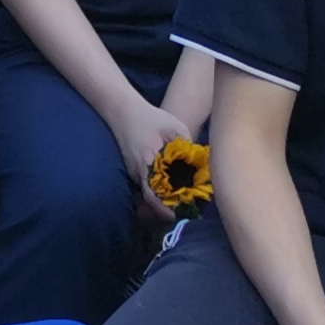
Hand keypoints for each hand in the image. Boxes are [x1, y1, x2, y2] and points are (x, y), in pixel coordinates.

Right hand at [106, 98, 192, 220]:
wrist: (122, 110)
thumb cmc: (150, 118)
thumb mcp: (175, 128)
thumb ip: (188, 148)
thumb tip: (203, 168)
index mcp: (146, 162)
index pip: (154, 195)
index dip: (168, 209)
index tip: (184, 214)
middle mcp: (136, 172)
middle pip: (151, 201)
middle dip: (169, 210)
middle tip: (189, 213)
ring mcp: (133, 172)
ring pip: (148, 196)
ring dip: (164, 203)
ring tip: (185, 205)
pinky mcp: (134, 170)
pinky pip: (147, 188)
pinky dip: (159, 194)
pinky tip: (175, 192)